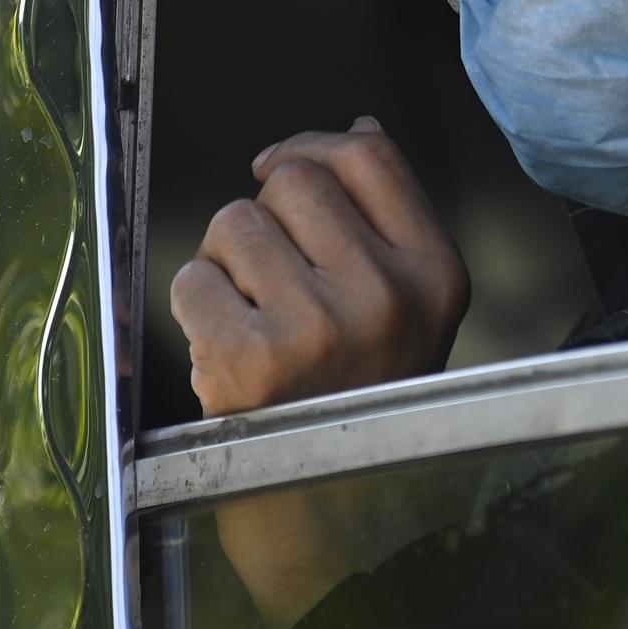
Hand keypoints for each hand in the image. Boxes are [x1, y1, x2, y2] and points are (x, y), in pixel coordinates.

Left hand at [170, 117, 470, 416]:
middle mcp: (386, 297)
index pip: (370, 158)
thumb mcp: (414, 305)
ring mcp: (318, 329)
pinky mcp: (250, 361)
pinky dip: (196, 303)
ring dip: (226, 259)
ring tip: (253, 310)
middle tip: (269, 267)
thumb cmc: (363, 390)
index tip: (279, 165)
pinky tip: (226, 341)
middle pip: (294, 181)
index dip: (312, 144)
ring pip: (235, 223)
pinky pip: (192, 279)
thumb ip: (389, 223)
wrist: (328, 496)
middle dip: (265, 211)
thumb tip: (356, 132)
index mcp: (435, 273)